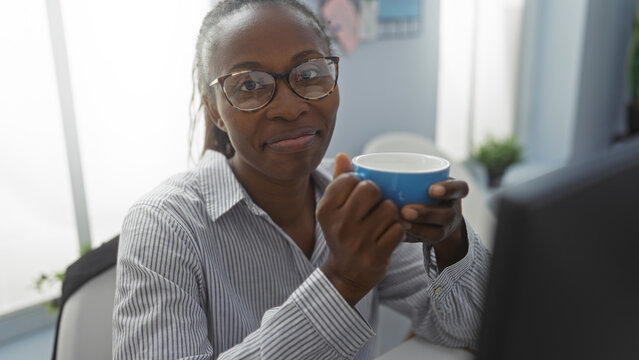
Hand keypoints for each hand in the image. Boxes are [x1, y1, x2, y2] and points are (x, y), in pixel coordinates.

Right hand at [317, 153, 404, 305]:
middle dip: (379, 194)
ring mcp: (358, 242)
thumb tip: (343, 155)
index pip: (350, 179)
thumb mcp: (334, 211)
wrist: (346, 275)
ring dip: (391, 213)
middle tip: (375, 206)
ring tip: (382, 222)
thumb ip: (339, 182)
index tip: (359, 194)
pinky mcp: (376, 255)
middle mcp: (339, 225)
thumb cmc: (343, 234)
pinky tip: (389, 235)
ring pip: (389, 208)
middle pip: (371, 189)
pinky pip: (399, 229)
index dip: (360, 182)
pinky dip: (398, 230)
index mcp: (325, 211)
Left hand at [400, 179, 469, 268]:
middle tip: (405, 211)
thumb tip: (370, 171)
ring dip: (417, 229)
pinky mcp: (434, 239)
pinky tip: (397, 233)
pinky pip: (425, 242)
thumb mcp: (426, 180)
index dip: (448, 189)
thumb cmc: (424, 190)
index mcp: (454, 190)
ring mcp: (446, 227)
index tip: (431, 190)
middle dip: (425, 213)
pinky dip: (410, 237)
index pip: (459, 188)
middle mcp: (453, 210)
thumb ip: (409, 176)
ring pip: (437, 232)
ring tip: (400, 224)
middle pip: (446, 214)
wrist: (437, 216)